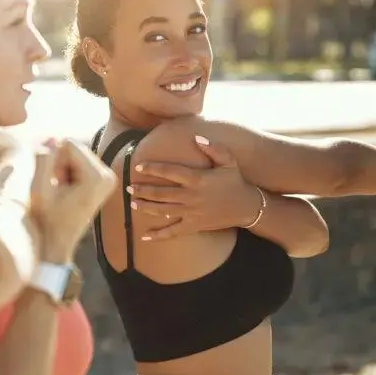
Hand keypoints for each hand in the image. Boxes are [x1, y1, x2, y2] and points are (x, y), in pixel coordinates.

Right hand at [29, 138, 117, 262]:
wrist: (58, 242)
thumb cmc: (47, 219)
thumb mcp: (39, 188)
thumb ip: (43, 160)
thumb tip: (52, 137)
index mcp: (97, 177)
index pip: (69, 143)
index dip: (53, 159)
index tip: (53, 183)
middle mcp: (108, 175)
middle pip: (76, 147)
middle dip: (60, 162)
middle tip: (57, 188)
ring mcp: (109, 178)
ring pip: (76, 153)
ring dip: (63, 167)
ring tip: (61, 190)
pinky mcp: (105, 180)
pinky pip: (80, 161)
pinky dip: (69, 172)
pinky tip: (67, 190)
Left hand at [128, 135, 259, 239]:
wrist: (247, 207)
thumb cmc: (235, 181)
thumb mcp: (229, 161)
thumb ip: (214, 148)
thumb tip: (196, 138)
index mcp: (197, 179)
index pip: (170, 172)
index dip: (153, 169)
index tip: (139, 167)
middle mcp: (192, 196)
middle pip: (162, 193)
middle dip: (143, 190)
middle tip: (129, 187)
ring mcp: (192, 213)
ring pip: (163, 211)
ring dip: (146, 207)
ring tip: (132, 203)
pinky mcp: (194, 226)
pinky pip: (173, 232)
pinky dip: (158, 236)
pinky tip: (145, 237)